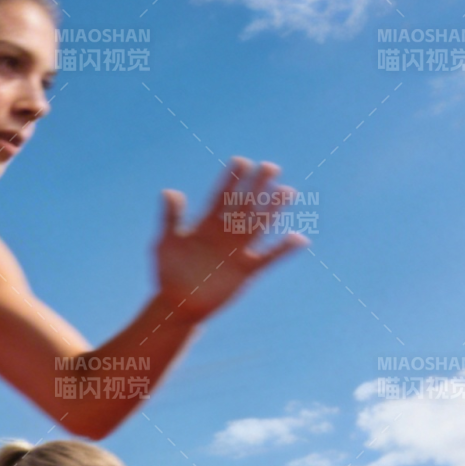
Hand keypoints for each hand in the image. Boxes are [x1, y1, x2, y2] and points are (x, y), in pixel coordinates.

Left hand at [155, 159, 307, 320]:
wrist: (178, 304)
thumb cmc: (168, 272)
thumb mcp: (166, 243)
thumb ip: (170, 217)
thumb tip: (169, 191)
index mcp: (206, 224)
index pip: (221, 197)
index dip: (231, 180)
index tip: (241, 161)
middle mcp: (225, 234)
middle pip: (245, 205)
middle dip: (256, 186)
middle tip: (269, 167)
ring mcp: (238, 251)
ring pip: (259, 225)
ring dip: (272, 210)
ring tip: (287, 190)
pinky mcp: (247, 270)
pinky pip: (269, 258)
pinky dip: (283, 250)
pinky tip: (298, 238)